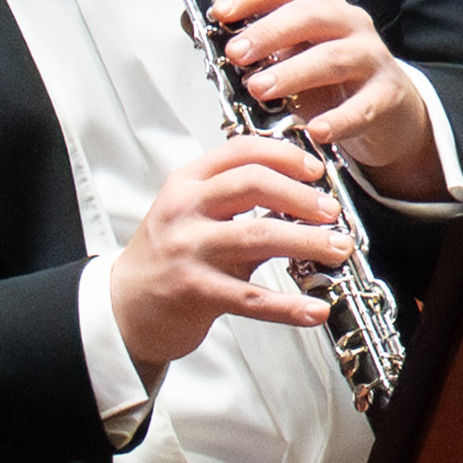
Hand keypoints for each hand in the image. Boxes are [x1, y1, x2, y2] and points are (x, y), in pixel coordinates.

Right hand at [96, 133, 367, 388]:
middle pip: (253, 184)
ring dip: (308, 241)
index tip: (315, 170)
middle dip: (302, 196)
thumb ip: (241, 205)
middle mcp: (186, 210)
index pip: (241, 152)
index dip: (286, 156)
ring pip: (259, 236)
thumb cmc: (167, 258)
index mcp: (187, 183)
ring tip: (338, 249)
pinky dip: (289, 306)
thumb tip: (303, 199)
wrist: (125, 306)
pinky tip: (315, 309)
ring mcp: (189, 250)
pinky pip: (251, 298)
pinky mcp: (195, 292)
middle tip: (332, 211)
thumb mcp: (195, 216)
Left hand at [205, 0, 449, 194]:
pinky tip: (315, 130)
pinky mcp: (387, 96)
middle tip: (236, 54)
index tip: (219, 13)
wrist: (388, 112)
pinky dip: (338, 119)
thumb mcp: (292, 55)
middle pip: (310, 16)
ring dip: (293, 72)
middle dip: (269, 33)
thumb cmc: (331, 81)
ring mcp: (372, 59)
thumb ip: (253, 44)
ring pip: (333, 58)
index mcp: (322, 7)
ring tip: (260, 89)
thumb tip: (195, 27)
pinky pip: (363, 106)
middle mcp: (349, 25)